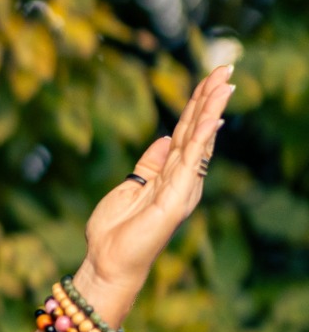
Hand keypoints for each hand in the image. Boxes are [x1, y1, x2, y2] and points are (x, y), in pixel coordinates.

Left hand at [82, 62, 234, 288]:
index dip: (195, 106)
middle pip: (197, 131)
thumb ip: (148, 163)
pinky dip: (202, 136)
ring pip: (199, 140)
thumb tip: (164, 137)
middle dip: (210, 99)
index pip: (185, 134)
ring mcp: (182, 188)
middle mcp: (181, 180)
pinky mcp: (177, 198)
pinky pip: (192, 160)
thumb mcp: (129, 186)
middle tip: (225, 68)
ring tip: (224, 83)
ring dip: (211, 110)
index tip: (208, 79)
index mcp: (168, 176)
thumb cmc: (113, 233)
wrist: (106, 262)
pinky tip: (212, 115)